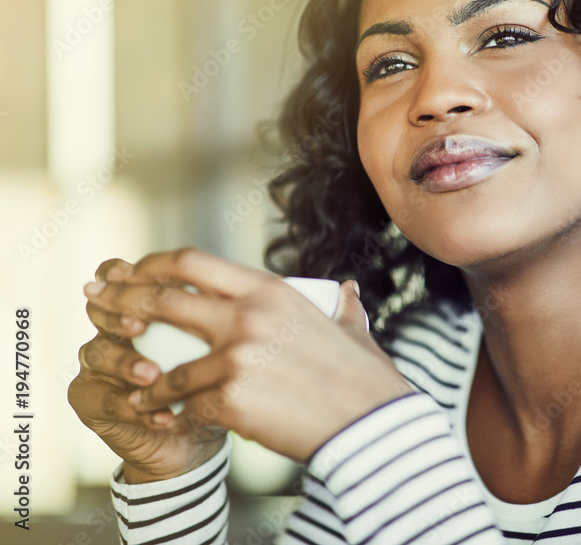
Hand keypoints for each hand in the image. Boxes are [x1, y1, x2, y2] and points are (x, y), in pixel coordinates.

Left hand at [80, 247, 415, 461]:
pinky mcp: (231, 398)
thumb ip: (343, 306)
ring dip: (147, 381)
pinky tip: (176, 422)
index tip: (131, 275)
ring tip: (142, 392)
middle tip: (102, 313)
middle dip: (123, 305)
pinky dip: (179, 417)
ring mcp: (237, 357)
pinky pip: (188, 407)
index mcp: (270, 291)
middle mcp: (248, 316)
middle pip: (162, 300)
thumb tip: (349, 291)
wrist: (372, 425)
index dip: (151, 266)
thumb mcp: (351, 329)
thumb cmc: (365, 378)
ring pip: (167, 367)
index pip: (191, 262)